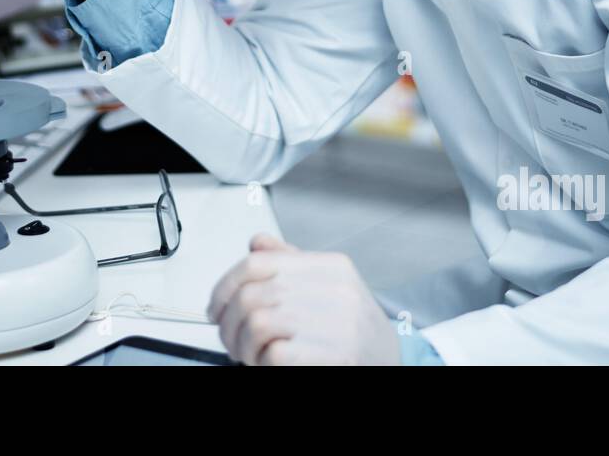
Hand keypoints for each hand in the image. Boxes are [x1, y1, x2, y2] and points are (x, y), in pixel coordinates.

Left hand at [208, 234, 400, 365]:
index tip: (216, 307)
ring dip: (243, 346)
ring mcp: (339, 323)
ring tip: (251, 355)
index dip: (224, 286)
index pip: (258, 262)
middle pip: (251, 295)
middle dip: (229, 324)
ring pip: (258, 323)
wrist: (392, 363)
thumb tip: (257, 243)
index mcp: (331, 267)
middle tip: (230, 340)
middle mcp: (337, 290)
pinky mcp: (338, 355)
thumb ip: (292, 264)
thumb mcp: (329, 288)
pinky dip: (262, 363)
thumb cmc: (355, 331)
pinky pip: (275, 353)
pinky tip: (269, 364)